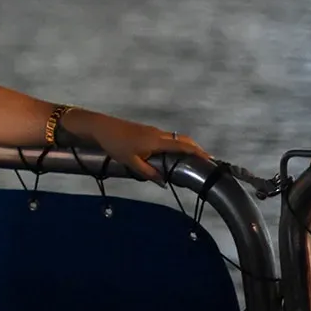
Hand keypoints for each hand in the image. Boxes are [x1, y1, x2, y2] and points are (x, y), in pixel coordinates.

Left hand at [84, 112, 210, 183]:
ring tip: (193, 159)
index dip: (197, 152)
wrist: (101, 127)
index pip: (182, 146)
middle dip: (195, 148)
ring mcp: (152, 131)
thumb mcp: (131, 162)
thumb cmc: (116, 144)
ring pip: (174, 138)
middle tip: (205, 160)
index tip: (209, 159)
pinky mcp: (147, 131)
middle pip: (182, 139)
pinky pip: (167, 138)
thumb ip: (148, 173)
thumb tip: (163, 182)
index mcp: (156, 141)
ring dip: (185, 146)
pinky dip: (176, 145)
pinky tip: (174, 154)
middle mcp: (158, 133)